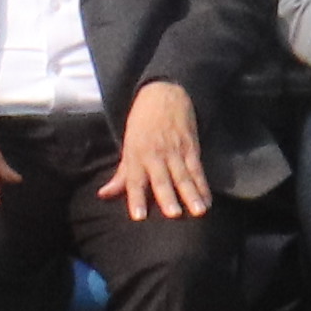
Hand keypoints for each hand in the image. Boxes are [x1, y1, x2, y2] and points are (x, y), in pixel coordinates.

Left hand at [108, 83, 211, 224]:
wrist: (163, 94)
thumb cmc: (142, 124)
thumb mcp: (128, 145)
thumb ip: (121, 175)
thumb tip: (103, 195)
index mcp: (136, 155)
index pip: (134, 180)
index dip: (136, 198)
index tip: (139, 217)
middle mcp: (155, 154)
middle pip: (162, 179)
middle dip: (168, 197)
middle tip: (174, 215)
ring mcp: (175, 150)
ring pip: (184, 176)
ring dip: (192, 194)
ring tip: (198, 211)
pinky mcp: (191, 147)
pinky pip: (198, 169)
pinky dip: (203, 186)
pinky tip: (207, 200)